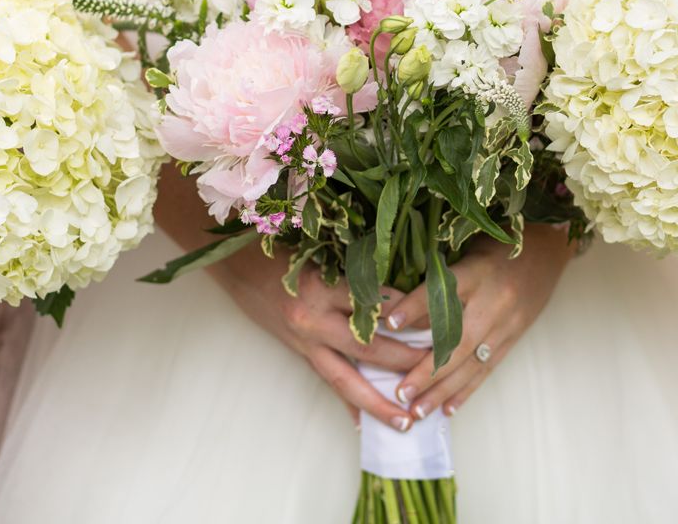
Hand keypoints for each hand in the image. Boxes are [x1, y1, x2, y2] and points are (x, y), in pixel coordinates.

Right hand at [211, 245, 425, 429]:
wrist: (239, 267)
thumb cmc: (284, 254)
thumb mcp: (323, 255)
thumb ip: (358, 276)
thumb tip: (401, 295)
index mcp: (324, 286)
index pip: (375, 302)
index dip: (407, 313)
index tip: (438, 320)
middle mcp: (314, 318)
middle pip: (367, 346)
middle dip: (404, 361)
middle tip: (437, 373)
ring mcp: (305, 340)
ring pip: (347, 378)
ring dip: (378, 402)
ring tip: (406, 421)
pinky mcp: (299, 353)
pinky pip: (328, 382)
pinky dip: (347, 403)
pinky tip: (364, 422)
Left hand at [383, 224, 572, 419]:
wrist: (547, 247)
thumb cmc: (497, 243)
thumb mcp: (467, 247)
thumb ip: (439, 275)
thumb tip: (396, 301)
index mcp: (477, 271)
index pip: (442, 292)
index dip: (415, 307)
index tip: (389, 324)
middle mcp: (493, 301)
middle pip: (457, 342)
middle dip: (427, 371)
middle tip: (400, 393)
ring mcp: (507, 323)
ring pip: (472, 363)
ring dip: (443, 390)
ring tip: (417, 411)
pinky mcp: (514, 336)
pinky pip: (488, 368)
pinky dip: (467, 390)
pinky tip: (448, 409)